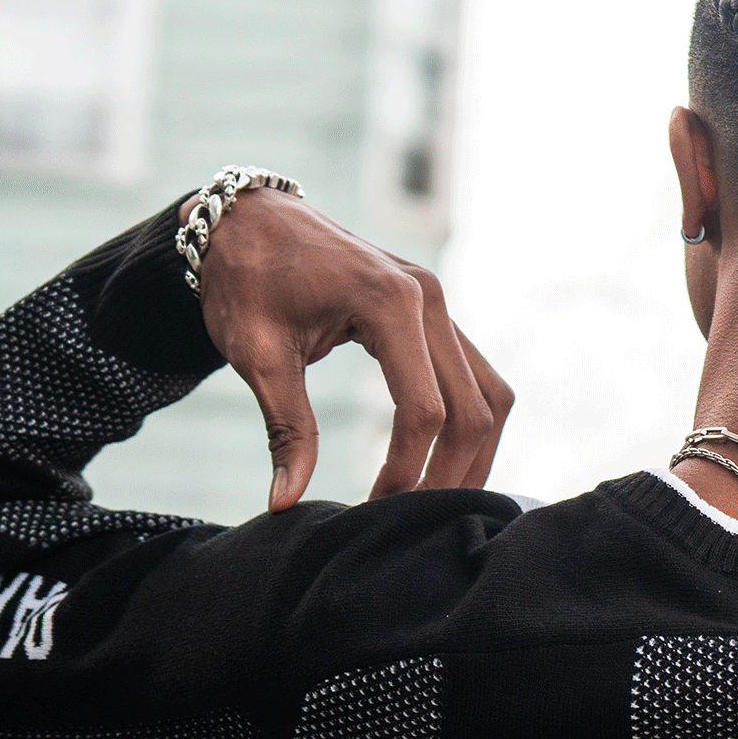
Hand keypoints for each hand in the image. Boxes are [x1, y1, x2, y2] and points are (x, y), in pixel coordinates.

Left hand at [185, 190, 514, 510]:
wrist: (247, 220)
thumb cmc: (245, 279)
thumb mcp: (256, 354)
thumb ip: (285, 430)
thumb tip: (285, 502)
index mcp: (389, 302)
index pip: (424, 410)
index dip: (406, 469)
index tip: (374, 506)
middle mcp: (431, 299)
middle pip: (473, 410)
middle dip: (450, 474)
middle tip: (415, 518)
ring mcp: (442, 305)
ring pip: (492, 397)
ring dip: (476, 455)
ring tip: (440, 499)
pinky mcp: (439, 316)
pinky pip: (480, 379)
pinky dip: (473, 425)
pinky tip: (447, 461)